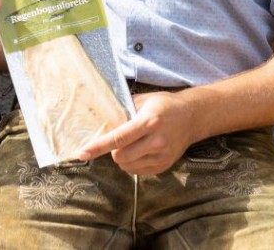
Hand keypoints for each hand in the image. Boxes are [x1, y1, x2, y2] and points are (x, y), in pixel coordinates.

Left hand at [76, 90, 197, 175]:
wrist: (192, 117)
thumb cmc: (164, 105)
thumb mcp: (143, 101)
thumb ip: (123, 110)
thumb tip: (100, 120)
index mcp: (149, 122)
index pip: (118, 138)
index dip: (97, 146)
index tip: (82, 153)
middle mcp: (156, 141)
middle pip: (120, 157)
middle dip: (112, 150)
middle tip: (118, 140)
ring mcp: (162, 156)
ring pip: (127, 166)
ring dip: (122, 157)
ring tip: (131, 144)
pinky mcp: (164, 166)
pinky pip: (137, 172)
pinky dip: (132, 163)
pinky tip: (140, 150)